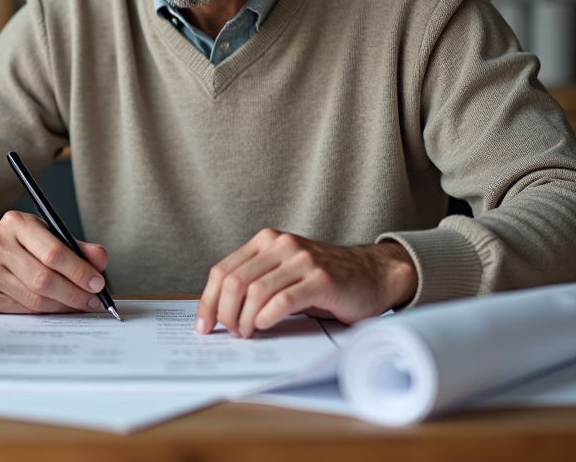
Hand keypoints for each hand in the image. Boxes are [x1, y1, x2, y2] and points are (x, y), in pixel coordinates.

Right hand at [0, 211, 109, 313]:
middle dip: (75, 293)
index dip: (80, 271)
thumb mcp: (45, 234)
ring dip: (63, 306)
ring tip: (81, 304)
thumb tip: (100, 261)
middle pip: (44, 280)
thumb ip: (75, 246)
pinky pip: (23, 310)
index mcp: (15, 223)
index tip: (98, 283)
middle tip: (93, 300)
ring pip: (35, 299)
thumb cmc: (19, 245)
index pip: (54, 252)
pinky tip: (57, 307)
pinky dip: (45, 312)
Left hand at [195, 229, 417, 337]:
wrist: (372, 275)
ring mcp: (302, 260)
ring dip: (245, 319)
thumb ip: (256, 283)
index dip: (208, 301)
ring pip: (255, 291)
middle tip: (231, 333)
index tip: (203, 325)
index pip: (222, 270)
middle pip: (234, 281)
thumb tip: (221, 314)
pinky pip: (283, 299)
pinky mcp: (321, 279)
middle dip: (225, 313)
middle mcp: (281, 245)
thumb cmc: (324, 280)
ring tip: (247, 333)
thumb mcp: (284, 273)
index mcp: (266, 241)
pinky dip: (267, 316)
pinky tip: (264, 326)